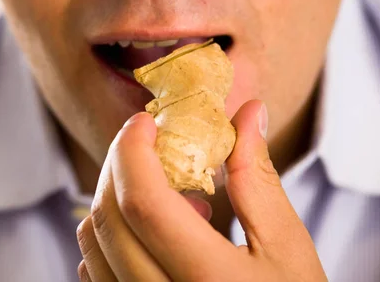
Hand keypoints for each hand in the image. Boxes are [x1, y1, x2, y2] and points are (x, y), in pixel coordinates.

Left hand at [76, 100, 326, 280]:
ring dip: (111, 199)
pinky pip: (95, 274)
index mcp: (207, 280)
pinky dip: (109, 237)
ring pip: (92, 246)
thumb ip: (257, 179)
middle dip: (117, 165)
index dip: (134, 151)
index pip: (144, 204)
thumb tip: (247, 114)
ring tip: (160, 192)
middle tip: (143, 141)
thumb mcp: (287, 248)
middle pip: (108, 220)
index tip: (144, 121)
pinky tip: (149, 232)